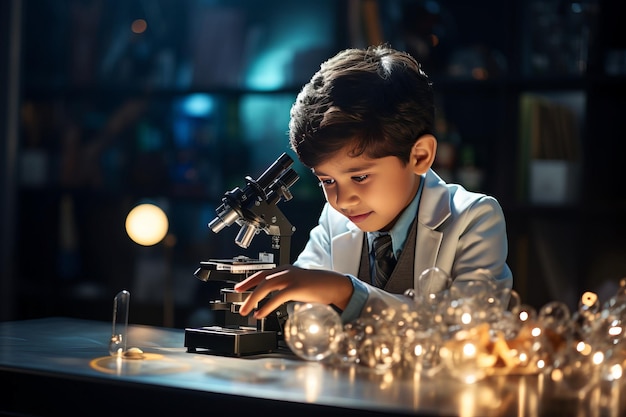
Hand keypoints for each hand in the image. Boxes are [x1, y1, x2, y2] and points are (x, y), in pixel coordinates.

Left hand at [234, 265, 353, 317]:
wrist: (335, 285)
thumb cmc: (319, 286)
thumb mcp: (299, 284)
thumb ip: (288, 288)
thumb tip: (278, 297)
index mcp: (286, 269)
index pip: (263, 273)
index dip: (249, 280)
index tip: (240, 287)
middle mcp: (286, 271)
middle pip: (261, 279)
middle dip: (247, 289)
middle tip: (239, 300)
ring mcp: (291, 278)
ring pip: (265, 286)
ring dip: (252, 299)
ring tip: (246, 310)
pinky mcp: (296, 287)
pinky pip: (277, 297)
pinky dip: (266, 306)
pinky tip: (260, 314)